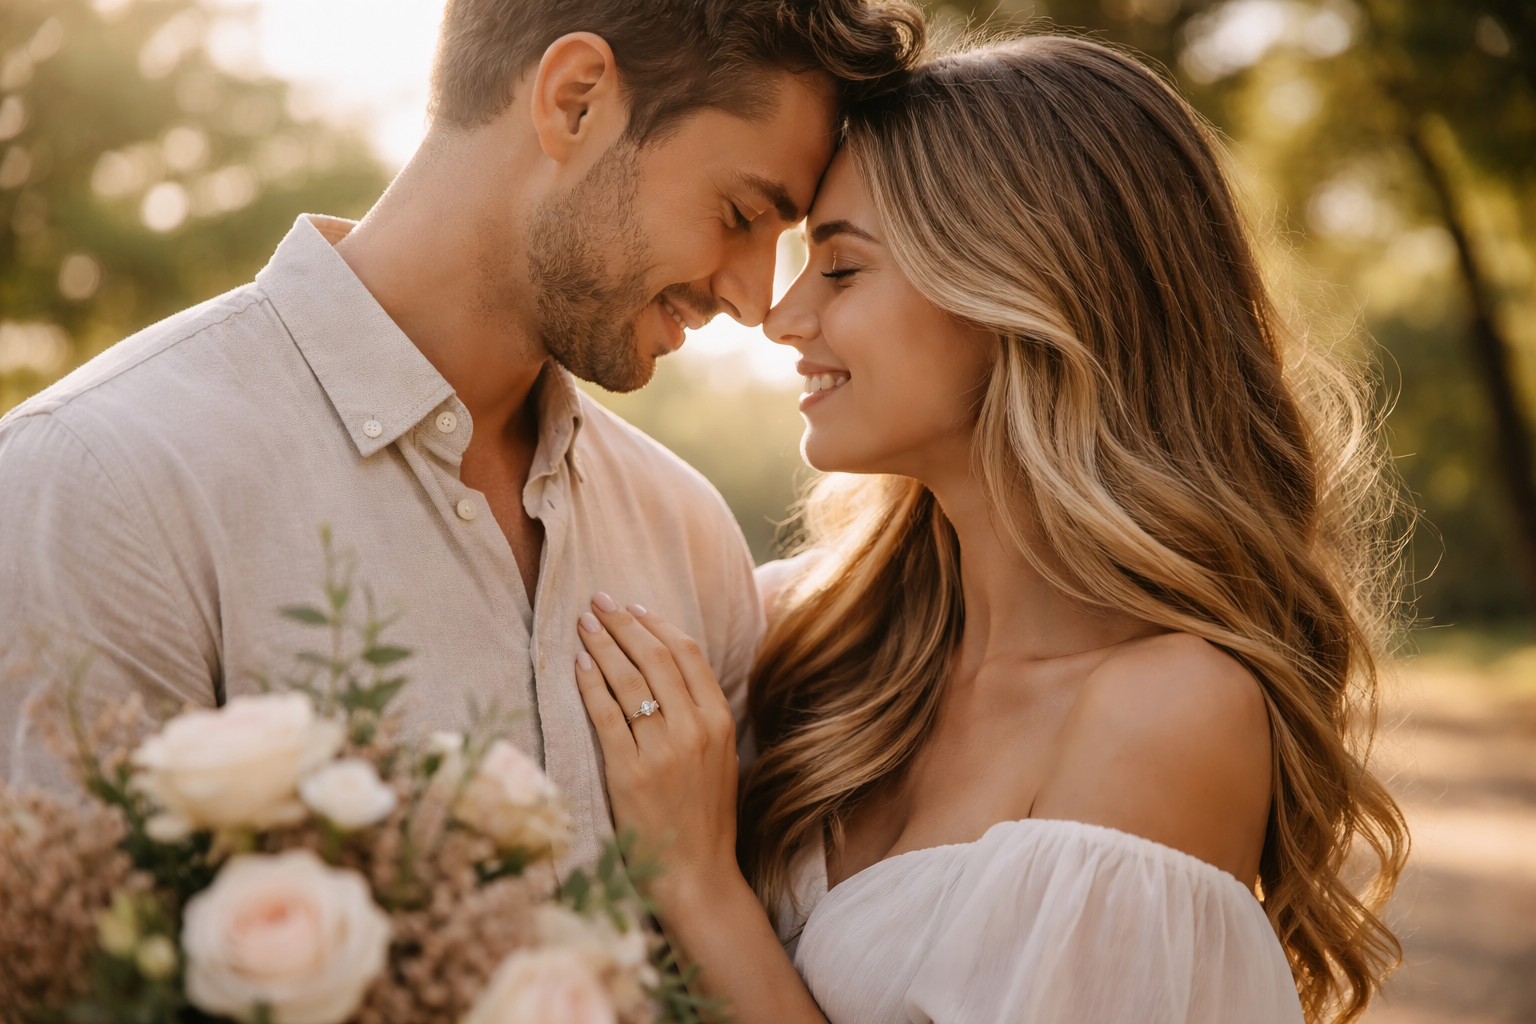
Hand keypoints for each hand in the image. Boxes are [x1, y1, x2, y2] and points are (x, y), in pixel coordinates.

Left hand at [574, 593, 740, 911]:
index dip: (657, 625)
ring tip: (584, 623)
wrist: (697, 873)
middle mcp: (694, 730)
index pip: (687, 655)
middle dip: (623, 623)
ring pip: (629, 680)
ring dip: (603, 644)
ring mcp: (661, 751)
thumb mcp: (720, 758)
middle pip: (655, 658)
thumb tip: (672, 670)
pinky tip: (578, 664)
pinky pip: (605, 716)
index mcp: (719, 722)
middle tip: (599, 601)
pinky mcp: (628, 773)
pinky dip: (590, 685)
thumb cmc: (704, 817)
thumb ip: (703, 715)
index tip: (633, 608)